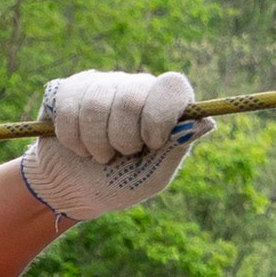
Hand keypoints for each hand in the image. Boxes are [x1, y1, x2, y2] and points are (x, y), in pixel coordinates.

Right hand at [19, 68, 213, 223]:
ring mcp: (101, 84)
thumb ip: (176, 149)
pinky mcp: (69, 89)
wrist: (72, 191)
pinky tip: (76, 146)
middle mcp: (134, 88)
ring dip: (95, 142)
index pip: (172, 86)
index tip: (151, 143)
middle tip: (120, 154)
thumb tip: (207, 122)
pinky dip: (71, 137)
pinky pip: (68, 105)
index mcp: (162, 106)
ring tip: (98, 155)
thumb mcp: (152, 177)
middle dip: (122, 137)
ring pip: (96, 103)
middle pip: (132, 96)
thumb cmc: (118, 184)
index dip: (160, 115)